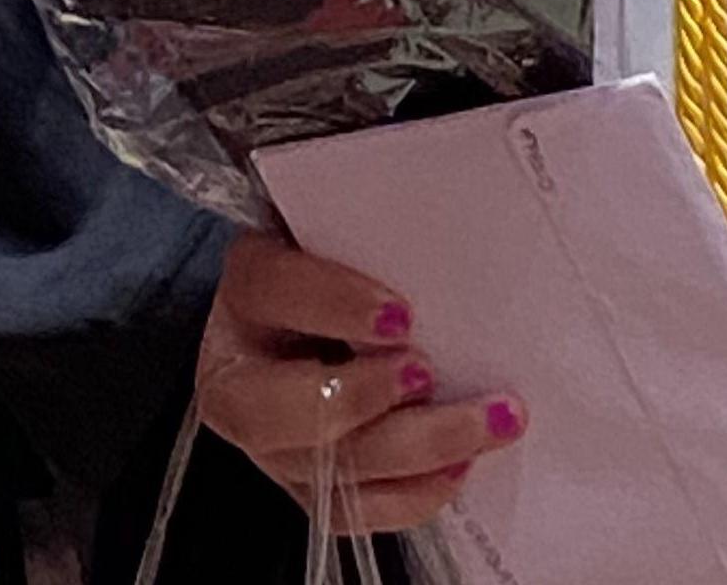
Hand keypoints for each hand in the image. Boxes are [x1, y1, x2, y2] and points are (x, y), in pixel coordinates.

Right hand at [197, 233, 523, 532]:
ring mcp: (269, 443)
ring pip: (326, 471)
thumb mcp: (342, 225)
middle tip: (428, 374)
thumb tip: (453, 212)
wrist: (316, 309)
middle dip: (361, 399)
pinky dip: (412, 496)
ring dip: (414, 452)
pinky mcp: (304, 486)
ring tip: (486, 422)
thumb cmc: (338, 255)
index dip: (335, 305)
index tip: (402, 314)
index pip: (276, 290)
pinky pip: (353, 513)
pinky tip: (461, 465)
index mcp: (248, 288)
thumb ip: (372, 228)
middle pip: (278, 409)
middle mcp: (241, 376)